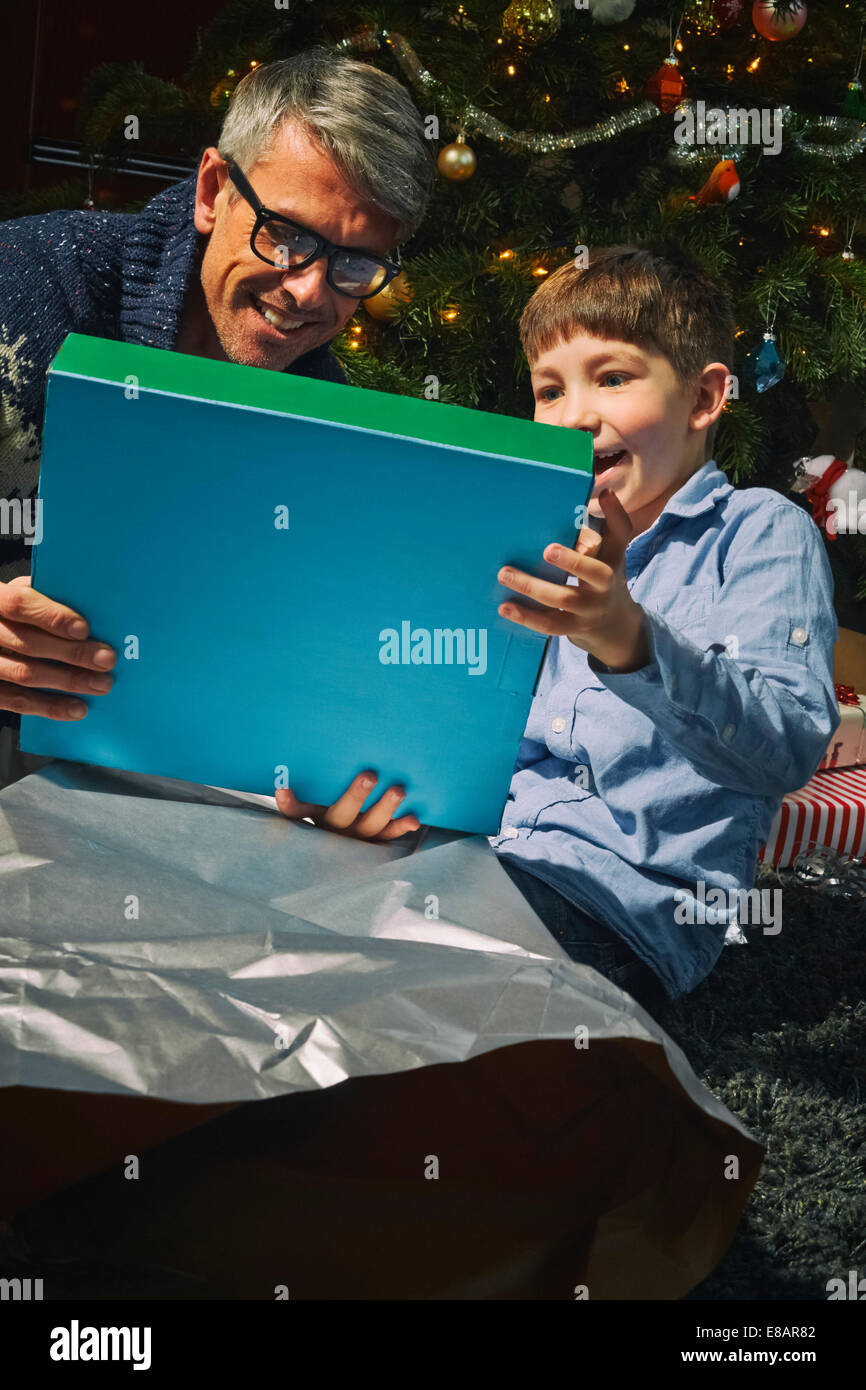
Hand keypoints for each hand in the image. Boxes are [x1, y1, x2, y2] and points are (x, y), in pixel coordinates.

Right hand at [0, 577, 116, 718]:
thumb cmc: (13, 615)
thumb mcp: (20, 595)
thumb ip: (44, 596)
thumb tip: (90, 605)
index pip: (17, 604)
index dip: (51, 616)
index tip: (83, 629)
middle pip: (28, 644)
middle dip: (72, 652)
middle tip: (106, 659)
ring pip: (25, 674)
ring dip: (68, 681)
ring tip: (101, 683)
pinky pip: (19, 702)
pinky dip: (51, 706)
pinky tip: (79, 707)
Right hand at [275, 770, 420, 841]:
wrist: (351, 845)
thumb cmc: (330, 809)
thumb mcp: (314, 803)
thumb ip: (302, 796)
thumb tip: (281, 785)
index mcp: (316, 817)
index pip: (297, 811)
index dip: (290, 803)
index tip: (283, 789)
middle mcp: (336, 830)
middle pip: (342, 814)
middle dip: (355, 795)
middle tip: (369, 775)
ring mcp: (358, 837)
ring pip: (371, 825)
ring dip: (385, 808)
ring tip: (398, 791)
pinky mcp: (378, 841)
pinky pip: (390, 835)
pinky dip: (401, 827)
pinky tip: (414, 819)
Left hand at [496, 488, 650, 671]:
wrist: (613, 625)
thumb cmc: (601, 576)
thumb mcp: (608, 552)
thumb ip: (598, 527)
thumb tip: (595, 493)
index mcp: (613, 558)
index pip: (621, 534)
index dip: (615, 514)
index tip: (602, 494)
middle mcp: (605, 585)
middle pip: (595, 573)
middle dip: (572, 562)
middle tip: (547, 549)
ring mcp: (588, 610)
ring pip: (562, 600)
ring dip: (532, 587)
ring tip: (504, 573)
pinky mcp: (571, 628)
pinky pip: (548, 624)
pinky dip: (525, 616)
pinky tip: (504, 606)